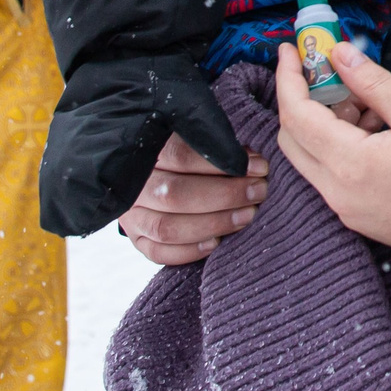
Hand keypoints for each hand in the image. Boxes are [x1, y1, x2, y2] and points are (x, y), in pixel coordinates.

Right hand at [118, 131, 268, 265]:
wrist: (145, 172)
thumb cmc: (181, 151)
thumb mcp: (193, 137)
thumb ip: (217, 146)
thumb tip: (253, 162)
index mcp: (145, 149)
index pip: (181, 155)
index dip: (223, 162)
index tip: (259, 167)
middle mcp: (133, 184)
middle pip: (176, 194)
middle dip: (225, 195)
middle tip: (258, 192)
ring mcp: (131, 214)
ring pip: (167, 227)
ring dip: (213, 224)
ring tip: (246, 216)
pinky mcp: (136, 237)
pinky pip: (159, 252)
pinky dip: (189, 251)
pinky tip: (216, 243)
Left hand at [274, 41, 390, 254]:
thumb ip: (374, 83)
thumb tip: (339, 54)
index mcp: (349, 163)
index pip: (296, 115)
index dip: (288, 78)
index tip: (290, 50)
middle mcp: (335, 191)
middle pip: (292, 137)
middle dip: (302, 98)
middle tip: (327, 72)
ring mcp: (342, 207)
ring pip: (310, 156)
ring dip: (324, 122)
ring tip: (368, 102)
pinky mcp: (353, 215)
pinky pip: (329, 173)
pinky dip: (337, 144)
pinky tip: (374, 129)